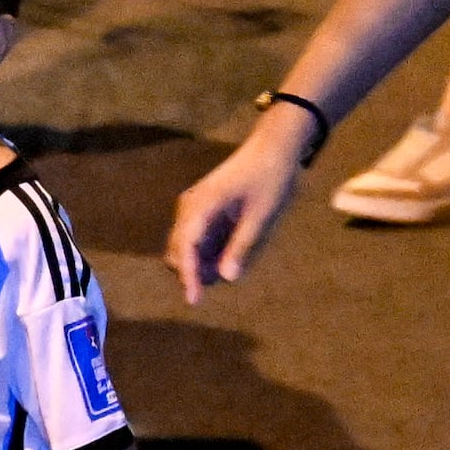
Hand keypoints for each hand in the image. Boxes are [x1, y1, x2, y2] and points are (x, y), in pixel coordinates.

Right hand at [167, 127, 308, 300]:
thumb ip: (242, 246)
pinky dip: (205, 253)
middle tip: (219, 282)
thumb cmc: (269, 179)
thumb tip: (226, 278)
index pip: (184, 247)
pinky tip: (226, 256)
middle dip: (191, 272)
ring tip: (228, 267)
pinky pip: (195, 239)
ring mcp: (194, 208)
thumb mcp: (261, 216)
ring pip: (183, 247)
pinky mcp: (202, 210)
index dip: (187, 276)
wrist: (272, 148)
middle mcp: (190, 207)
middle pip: (177, 251)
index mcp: (201, 206)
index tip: (194, 301)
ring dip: (198, 264)